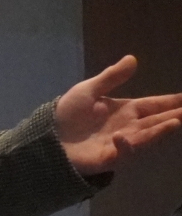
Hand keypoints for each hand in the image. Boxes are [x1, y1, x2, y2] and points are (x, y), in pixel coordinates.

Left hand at [55, 55, 181, 175]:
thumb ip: (111, 78)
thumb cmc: (68, 114)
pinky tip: (123, 136)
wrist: (47, 138)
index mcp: (125, 110)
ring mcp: (120, 143)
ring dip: (160, 130)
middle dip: (176, 115)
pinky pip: (121, 153)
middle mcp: (129, 127)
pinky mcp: (108, 158)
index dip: (172, 101)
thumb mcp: (88, 91)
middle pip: (157, 120)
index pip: (154, 104)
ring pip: (146, 136)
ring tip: (176, 122)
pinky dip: (124, 145)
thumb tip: (133, 58)